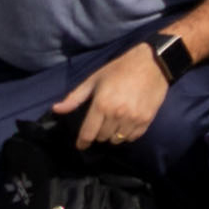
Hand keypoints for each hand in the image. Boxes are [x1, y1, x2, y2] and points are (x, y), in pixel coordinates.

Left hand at [58, 42, 174, 148]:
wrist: (153, 63)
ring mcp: (133, 118)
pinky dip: (127, 134)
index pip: (88, 133)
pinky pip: (132, 137)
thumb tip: (56, 109)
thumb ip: (75, 97)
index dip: (83, 142)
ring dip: (113, 135)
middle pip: (102, 137)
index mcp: (101, 104)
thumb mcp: (94, 79)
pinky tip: (126, 125)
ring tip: (114, 125)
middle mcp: (117, 114)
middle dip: (99, 133)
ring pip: (117, 139)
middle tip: (101, 123)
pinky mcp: (146, 119)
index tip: (81, 145)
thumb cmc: (120, 69)